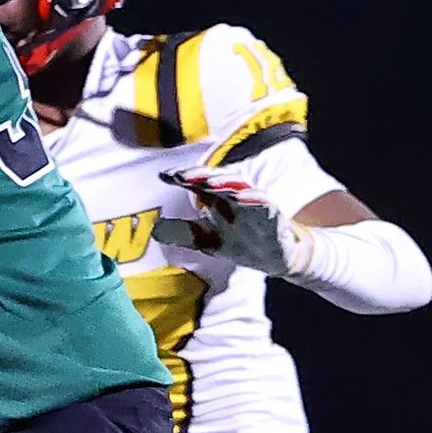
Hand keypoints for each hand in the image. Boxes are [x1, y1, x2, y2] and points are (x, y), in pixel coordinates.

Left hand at [152, 170, 307, 276]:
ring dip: (225, 183)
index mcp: (218, 199)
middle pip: (217, 179)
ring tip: (208, 183)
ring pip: (241, 187)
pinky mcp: (274, 217)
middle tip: (181, 175)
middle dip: (199, 175)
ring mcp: (255, 205)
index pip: (198, 183)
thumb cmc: (239, 240)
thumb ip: (181, 232)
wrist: (275, 257)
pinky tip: (244, 197)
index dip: (182, 177)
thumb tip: (155, 230)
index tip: (163, 175)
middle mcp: (235, 197)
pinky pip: (266, 205)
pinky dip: (256, 200)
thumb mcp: (204, 240)